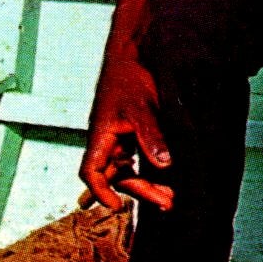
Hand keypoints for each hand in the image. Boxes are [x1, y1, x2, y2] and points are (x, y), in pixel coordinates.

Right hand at [79, 52, 174, 211]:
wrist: (134, 55)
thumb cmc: (130, 77)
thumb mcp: (142, 107)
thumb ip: (151, 136)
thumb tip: (164, 165)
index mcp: (101, 136)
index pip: (91, 171)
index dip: (100, 191)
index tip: (116, 207)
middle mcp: (107, 141)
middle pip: (116, 177)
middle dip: (139, 191)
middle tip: (167, 202)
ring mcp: (119, 138)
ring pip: (128, 170)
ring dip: (147, 184)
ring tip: (171, 196)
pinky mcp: (132, 133)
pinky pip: (138, 159)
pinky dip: (151, 170)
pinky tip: (168, 178)